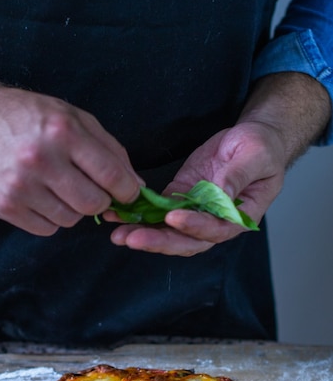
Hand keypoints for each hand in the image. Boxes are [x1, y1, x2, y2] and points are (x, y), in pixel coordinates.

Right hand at [0, 87, 140, 234]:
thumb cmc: (32, 117)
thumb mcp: (75, 118)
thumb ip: (110, 150)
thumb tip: (137, 187)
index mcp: (62, 132)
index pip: (111, 175)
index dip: (127, 190)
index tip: (127, 193)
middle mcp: (40, 160)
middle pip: (93, 204)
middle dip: (100, 201)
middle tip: (90, 188)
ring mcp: (19, 186)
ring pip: (71, 220)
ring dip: (73, 208)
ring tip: (59, 186)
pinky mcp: (5, 206)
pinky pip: (47, 229)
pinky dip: (51, 217)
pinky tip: (42, 196)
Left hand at [108, 121, 285, 255]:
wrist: (251, 139)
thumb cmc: (261, 149)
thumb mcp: (255, 157)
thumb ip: (236, 178)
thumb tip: (218, 197)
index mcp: (238, 217)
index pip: (215, 230)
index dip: (195, 226)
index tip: (174, 218)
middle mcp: (214, 222)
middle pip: (185, 241)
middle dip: (158, 241)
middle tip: (132, 238)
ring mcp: (194, 212)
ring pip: (168, 232)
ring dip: (143, 234)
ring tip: (118, 234)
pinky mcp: (180, 198)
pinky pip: (158, 213)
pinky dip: (139, 216)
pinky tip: (118, 216)